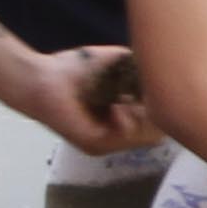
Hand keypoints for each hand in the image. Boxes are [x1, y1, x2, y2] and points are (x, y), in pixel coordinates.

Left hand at [32, 44, 159, 155]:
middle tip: (145, 93)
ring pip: (148, 137)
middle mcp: (116, 135)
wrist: (40, 77)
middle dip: (160, 111)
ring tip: (127, 98)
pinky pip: (126, 138)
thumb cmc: (72, 70)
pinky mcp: (94, 145)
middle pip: (158, 133)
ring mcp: (106, 144)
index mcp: (122, 119)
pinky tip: (116, 105)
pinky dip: (126, 120)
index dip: (166, 105)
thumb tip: (165, 67)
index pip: (158, 122)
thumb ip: (140, 66)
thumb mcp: (115, 62)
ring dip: (144, 115)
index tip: (160, 86)